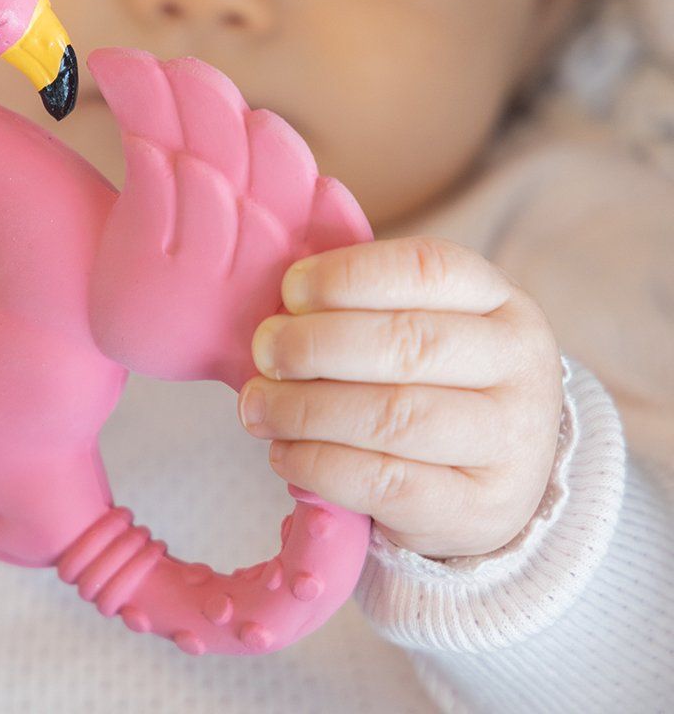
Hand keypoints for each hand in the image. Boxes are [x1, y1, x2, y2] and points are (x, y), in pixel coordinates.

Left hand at [236, 236, 563, 558]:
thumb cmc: (430, 383)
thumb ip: (362, 308)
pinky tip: (285, 453)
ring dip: (305, 409)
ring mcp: (512, 445)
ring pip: (393, 416)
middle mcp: (521, 368)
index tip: (291, 290)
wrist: (488, 482)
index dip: (347, 275)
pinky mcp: (481, 512)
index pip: (426, 269)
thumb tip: (279, 310)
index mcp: (500, 301)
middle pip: (406, 344)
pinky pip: (385, 483)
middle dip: (314, 345)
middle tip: (264, 351)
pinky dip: (318, 464)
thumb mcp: (419, 325)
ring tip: (259, 406)